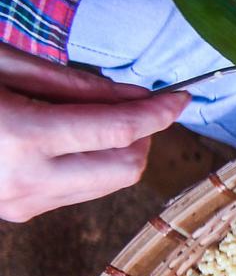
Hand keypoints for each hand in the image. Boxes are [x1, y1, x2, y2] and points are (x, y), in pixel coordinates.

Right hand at [0, 47, 185, 221]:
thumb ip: (74, 84)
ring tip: (88, 117)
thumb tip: (137, 97)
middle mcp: (26, 181)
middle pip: (126, 169)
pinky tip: (65, 139)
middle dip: (142, 136)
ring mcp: (23, 202)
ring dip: (118, 151)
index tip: (179, 98)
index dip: (157, 114)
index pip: (117, 131)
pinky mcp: (20, 211)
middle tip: (132, 106)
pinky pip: (80, 190)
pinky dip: (90, 164)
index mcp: (21, 137)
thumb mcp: (4, 65)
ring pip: (109, 185)